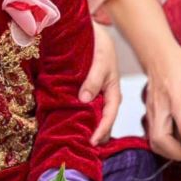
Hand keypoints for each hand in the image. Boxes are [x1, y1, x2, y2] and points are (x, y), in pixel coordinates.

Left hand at [79, 24, 122, 143]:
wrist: (92, 31)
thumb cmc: (99, 44)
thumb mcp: (100, 59)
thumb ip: (94, 79)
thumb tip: (84, 99)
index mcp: (113, 91)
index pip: (110, 115)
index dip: (102, 130)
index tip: (92, 142)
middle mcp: (105, 96)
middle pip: (103, 121)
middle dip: (95, 136)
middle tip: (82, 150)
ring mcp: (95, 95)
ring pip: (92, 116)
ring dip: (86, 128)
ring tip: (75, 142)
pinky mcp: (84, 91)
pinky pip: (82, 108)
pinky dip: (77, 117)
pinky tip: (68, 124)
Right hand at [142, 38, 180, 160]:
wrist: (156, 56)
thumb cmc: (180, 63)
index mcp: (174, 90)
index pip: (177, 112)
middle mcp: (160, 104)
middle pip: (161, 136)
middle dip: (179, 151)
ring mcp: (153, 112)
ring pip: (157, 142)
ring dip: (174, 154)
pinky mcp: (152, 117)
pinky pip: (157, 140)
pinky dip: (169, 150)